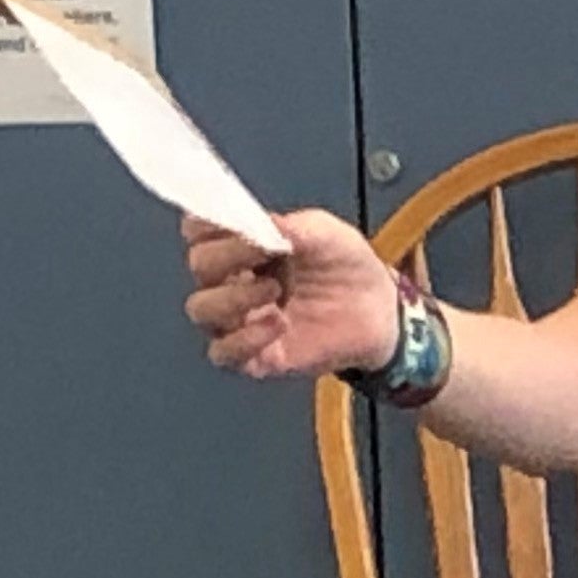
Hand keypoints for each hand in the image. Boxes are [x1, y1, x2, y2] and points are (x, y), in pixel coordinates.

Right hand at [184, 210, 403, 381]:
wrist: (378, 311)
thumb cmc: (346, 268)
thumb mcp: (328, 234)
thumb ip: (295, 226)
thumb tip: (263, 224)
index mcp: (243, 245)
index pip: (199, 231)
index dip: (207, 224)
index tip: (235, 222)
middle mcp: (233, 281)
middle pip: (199, 266)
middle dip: (226, 256)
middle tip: (263, 251)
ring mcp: (241, 319)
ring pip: (202, 309)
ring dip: (232, 297)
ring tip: (275, 290)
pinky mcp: (255, 355)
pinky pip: (223, 352)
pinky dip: (243, 339)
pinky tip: (277, 325)